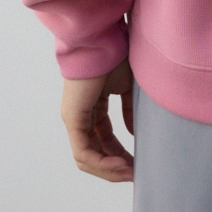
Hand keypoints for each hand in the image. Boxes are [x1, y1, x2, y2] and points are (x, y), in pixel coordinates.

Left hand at [60, 55, 134, 181]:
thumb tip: (135, 132)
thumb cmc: (117, 54)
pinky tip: (120, 165)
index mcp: (93, 104)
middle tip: (135, 173)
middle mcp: (80, 114)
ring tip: (130, 173)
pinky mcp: (72, 118)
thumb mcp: (127, 86)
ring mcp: (74, 118)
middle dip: (116, 166)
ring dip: (109, 169)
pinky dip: (102, 162)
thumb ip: (130, 110)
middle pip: (96, 151)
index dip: (121, 153)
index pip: (104, 137)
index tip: (138, 162)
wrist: (104, 37)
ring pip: (88, 156)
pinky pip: (84, 151)